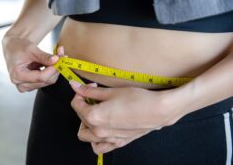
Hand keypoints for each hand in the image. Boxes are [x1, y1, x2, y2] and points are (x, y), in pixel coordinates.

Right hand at [2, 34, 65, 91]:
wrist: (13, 48)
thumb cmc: (18, 47)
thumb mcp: (31, 49)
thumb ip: (44, 56)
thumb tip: (56, 60)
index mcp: (18, 75)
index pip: (41, 77)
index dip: (53, 69)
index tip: (60, 59)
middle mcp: (21, 84)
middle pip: (46, 80)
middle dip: (56, 68)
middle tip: (61, 55)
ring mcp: (26, 86)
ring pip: (48, 81)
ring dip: (55, 69)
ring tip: (57, 56)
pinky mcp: (32, 85)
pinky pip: (46, 80)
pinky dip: (51, 71)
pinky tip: (52, 62)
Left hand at [69, 81, 183, 153]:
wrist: (157, 111)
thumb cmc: (137, 100)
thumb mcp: (110, 92)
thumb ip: (90, 91)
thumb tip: (74, 86)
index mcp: (93, 117)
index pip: (76, 105)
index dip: (80, 93)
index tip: (89, 87)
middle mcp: (98, 131)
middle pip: (80, 117)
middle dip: (84, 104)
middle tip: (95, 95)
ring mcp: (107, 139)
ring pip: (85, 135)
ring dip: (86, 123)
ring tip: (96, 112)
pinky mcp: (117, 143)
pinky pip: (99, 146)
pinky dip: (96, 140)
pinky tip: (102, 128)